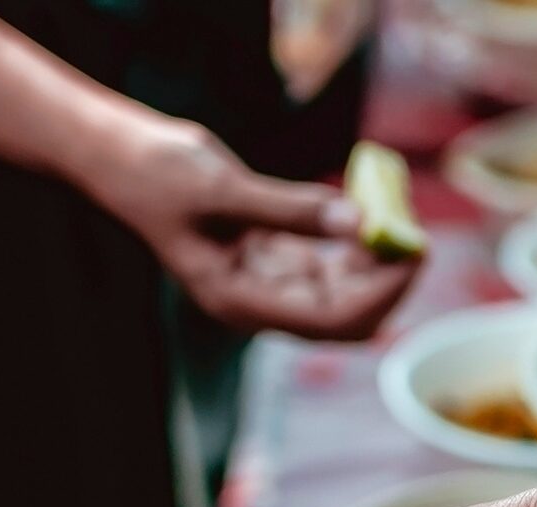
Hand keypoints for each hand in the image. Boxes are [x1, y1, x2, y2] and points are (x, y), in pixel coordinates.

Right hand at [71, 115, 416, 340]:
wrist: (120, 157)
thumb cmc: (158, 174)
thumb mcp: (225, 187)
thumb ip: (293, 209)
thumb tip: (361, 222)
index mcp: (239, 301)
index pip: (333, 318)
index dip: (382, 293)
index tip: (413, 249)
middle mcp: (257, 301)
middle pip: (346, 313)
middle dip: (387, 279)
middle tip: (416, 232)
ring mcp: (265, 281)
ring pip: (343, 289)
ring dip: (376, 260)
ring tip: (401, 213)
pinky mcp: (271, 256)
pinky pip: (329, 261)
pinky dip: (356, 241)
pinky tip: (376, 210)